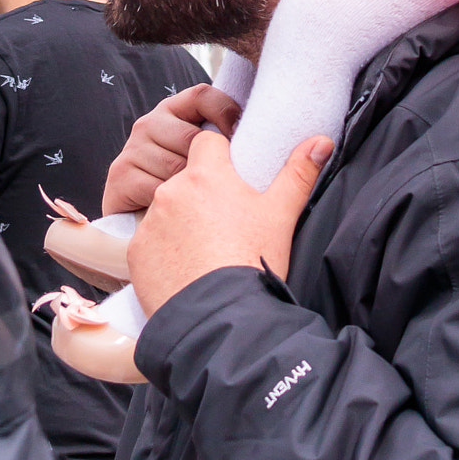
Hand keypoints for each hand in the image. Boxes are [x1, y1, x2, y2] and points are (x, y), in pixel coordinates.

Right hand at [102, 83, 240, 212]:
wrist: (136, 215)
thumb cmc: (181, 182)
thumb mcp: (202, 153)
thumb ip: (222, 138)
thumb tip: (265, 137)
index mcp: (173, 109)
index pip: (204, 95)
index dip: (227, 113)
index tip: (242, 138)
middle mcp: (149, 122)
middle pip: (194, 138)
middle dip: (209, 165)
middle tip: (217, 185)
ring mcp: (132, 147)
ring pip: (178, 167)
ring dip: (191, 189)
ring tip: (195, 200)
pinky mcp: (120, 173)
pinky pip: (159, 188)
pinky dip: (172, 204)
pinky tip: (175, 209)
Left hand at [127, 129, 333, 314]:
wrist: (219, 318)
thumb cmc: (252, 261)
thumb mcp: (282, 214)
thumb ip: (300, 172)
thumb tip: (322, 141)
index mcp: (206, 174)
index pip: (206, 142)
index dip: (219, 155)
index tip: (230, 176)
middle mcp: (171, 191)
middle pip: (185, 178)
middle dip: (200, 193)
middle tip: (223, 222)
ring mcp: (150, 222)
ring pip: (166, 210)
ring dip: (180, 222)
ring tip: (205, 250)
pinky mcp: (136, 252)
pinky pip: (149, 243)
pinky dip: (163, 251)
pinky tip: (184, 268)